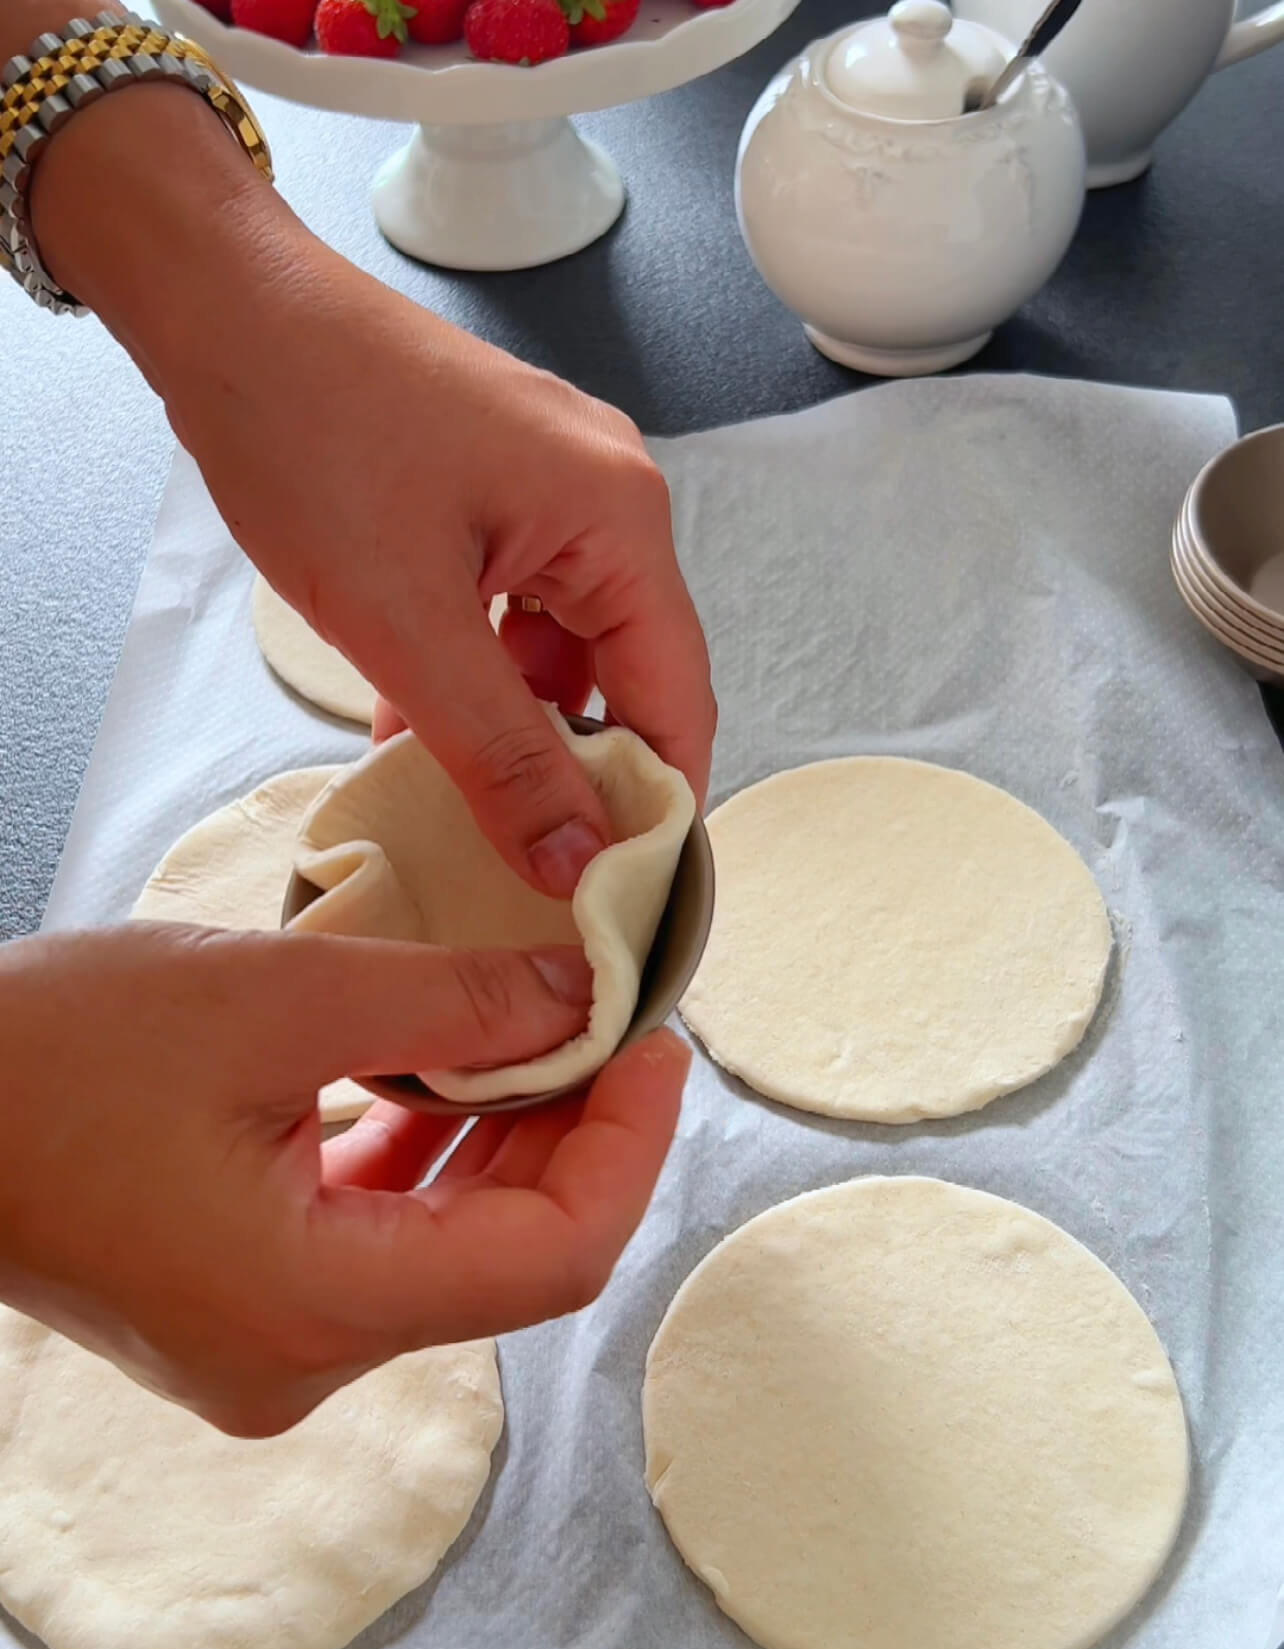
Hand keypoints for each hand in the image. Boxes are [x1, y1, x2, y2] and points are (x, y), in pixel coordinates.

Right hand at [0, 926, 688, 1435]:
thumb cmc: (52, 1055)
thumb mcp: (272, 997)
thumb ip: (448, 999)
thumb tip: (582, 996)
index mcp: (312, 1311)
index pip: (550, 1261)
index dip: (629, 1150)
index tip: (657, 1044)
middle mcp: (304, 1358)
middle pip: (507, 1252)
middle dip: (577, 1128)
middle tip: (614, 1010)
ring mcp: (272, 1339)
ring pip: (449, 1240)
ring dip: (509, 1132)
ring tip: (550, 1017)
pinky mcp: (248, 1298)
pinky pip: (381, 1232)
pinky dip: (433, 1149)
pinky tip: (457, 1061)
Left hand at [161, 253, 714, 895]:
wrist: (219, 309)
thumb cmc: (307, 430)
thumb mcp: (404, 626)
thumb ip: (500, 756)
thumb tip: (576, 864)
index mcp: (618, 520)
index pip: (678, 698)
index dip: (653, 807)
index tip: (611, 899)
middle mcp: (608, 501)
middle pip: (628, 678)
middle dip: (579, 774)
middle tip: (530, 869)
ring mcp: (552, 493)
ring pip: (563, 655)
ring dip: (517, 731)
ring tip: (464, 806)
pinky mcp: (498, 496)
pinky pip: (514, 616)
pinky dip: (477, 679)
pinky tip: (422, 735)